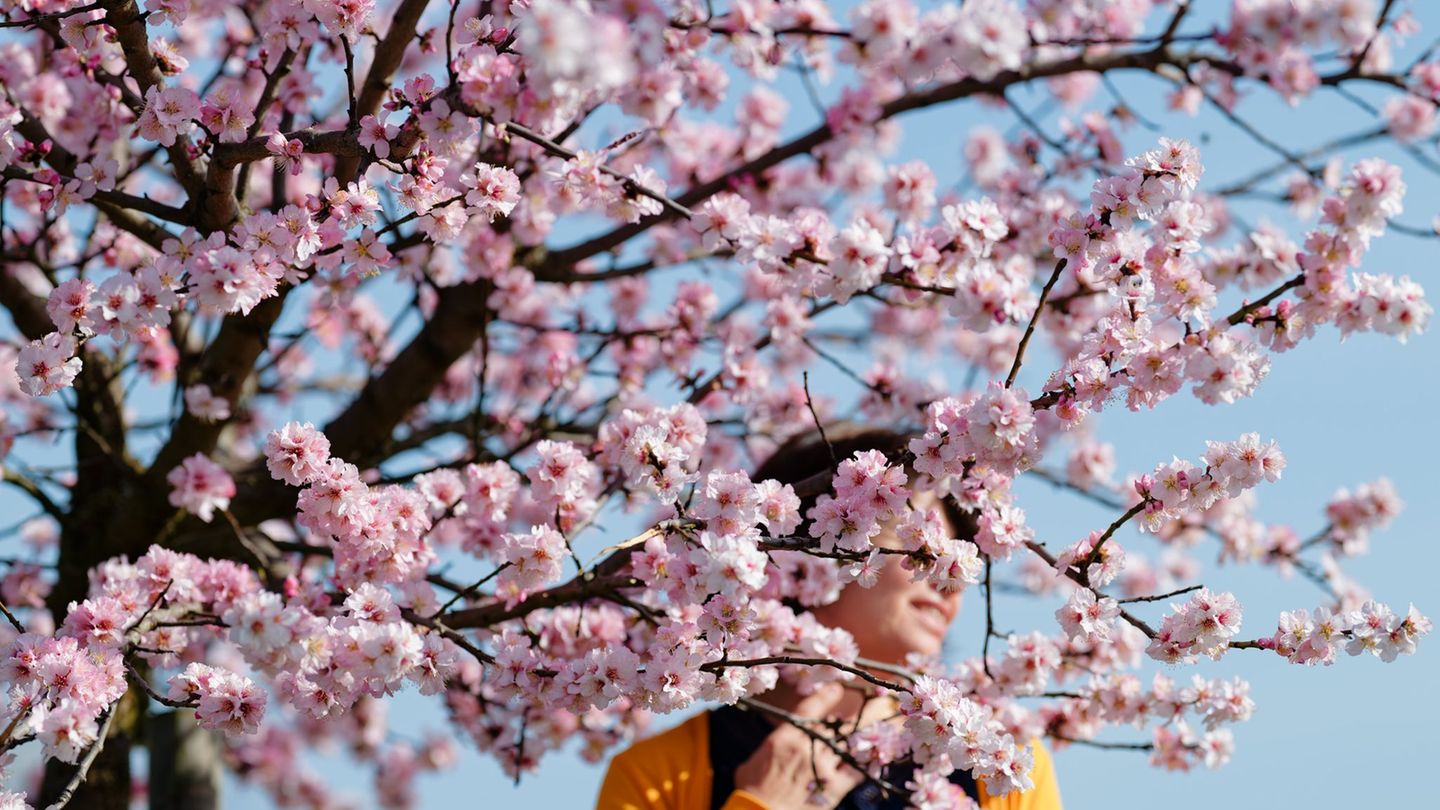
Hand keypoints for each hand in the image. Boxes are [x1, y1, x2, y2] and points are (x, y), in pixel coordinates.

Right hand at [732, 684, 864, 808]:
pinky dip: (865, 762)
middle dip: (844, 720)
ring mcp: (823, 767)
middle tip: (855, 713)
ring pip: (846, 744)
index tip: (837, 688)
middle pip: (833, 727)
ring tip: (869, 727)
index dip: (826, 696)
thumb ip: (772, 748)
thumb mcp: (754, 761)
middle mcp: (807, 747)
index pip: (810, 709)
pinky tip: (872, 756)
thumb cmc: (752, 790)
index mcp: (785, 738)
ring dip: (856, 736)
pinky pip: (856, 770)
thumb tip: (777, 747)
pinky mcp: (834, 788)